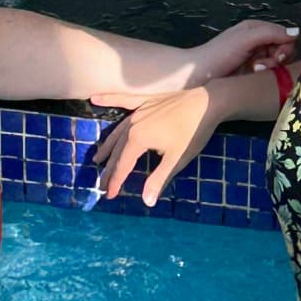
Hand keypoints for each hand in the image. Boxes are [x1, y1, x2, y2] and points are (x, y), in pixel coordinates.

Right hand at [91, 85, 229, 205]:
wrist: (207, 103)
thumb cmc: (193, 132)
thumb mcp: (177, 159)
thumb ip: (159, 179)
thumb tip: (147, 202)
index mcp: (138, 139)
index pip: (123, 165)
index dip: (116, 181)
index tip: (110, 195)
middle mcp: (132, 125)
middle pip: (117, 150)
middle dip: (110, 169)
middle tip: (103, 184)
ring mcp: (137, 111)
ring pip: (117, 131)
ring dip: (107, 146)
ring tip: (98, 159)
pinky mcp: (145, 101)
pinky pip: (123, 101)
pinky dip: (108, 99)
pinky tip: (94, 98)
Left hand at [186, 18, 298, 86]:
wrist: (198, 75)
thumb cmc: (219, 53)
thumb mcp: (246, 38)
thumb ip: (271, 33)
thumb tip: (296, 33)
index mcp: (256, 29)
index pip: (285, 35)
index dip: (284, 46)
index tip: (276, 56)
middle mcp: (257, 41)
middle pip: (283, 49)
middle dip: (277, 58)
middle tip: (263, 65)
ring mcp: (254, 57)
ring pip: (277, 63)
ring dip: (269, 68)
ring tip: (254, 70)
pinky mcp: (251, 73)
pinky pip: (268, 73)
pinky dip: (263, 75)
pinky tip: (252, 76)